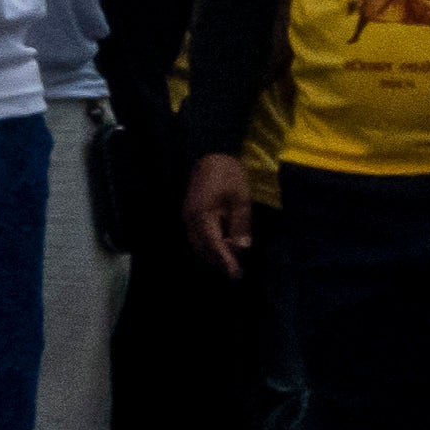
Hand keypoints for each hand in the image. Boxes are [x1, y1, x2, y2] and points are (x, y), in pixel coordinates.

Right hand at [179, 154, 260, 275]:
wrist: (211, 154)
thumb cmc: (229, 174)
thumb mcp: (241, 199)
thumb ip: (241, 224)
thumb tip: (242, 248)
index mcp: (201, 216)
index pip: (213, 246)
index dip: (225, 262)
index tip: (236, 275)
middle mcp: (190, 220)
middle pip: (202, 249)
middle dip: (219, 262)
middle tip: (237, 272)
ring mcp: (187, 217)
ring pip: (197, 244)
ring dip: (212, 255)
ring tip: (231, 263)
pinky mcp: (190, 214)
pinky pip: (197, 236)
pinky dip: (208, 246)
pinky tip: (222, 248)